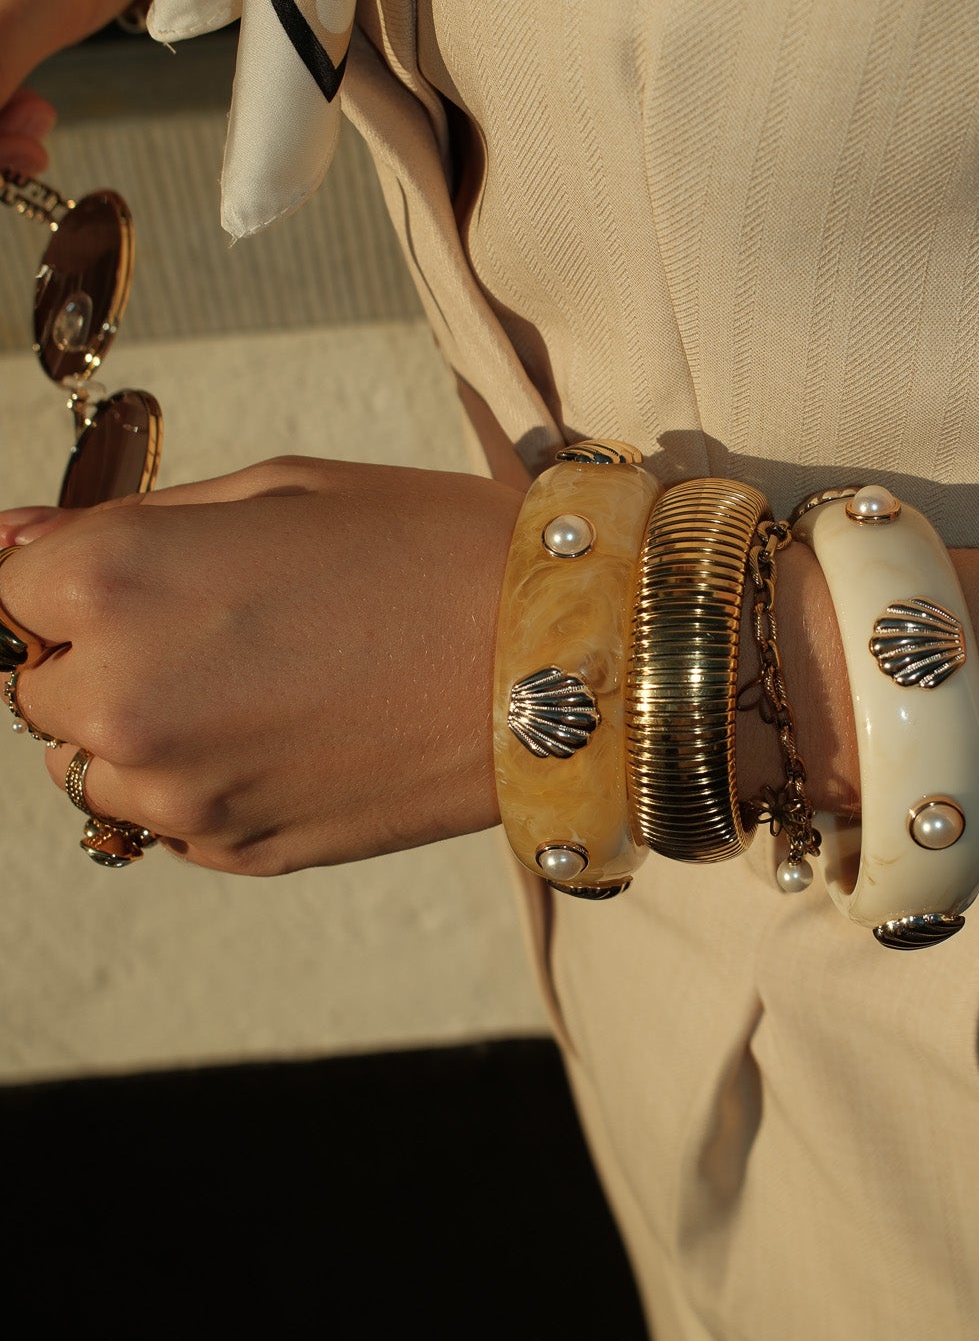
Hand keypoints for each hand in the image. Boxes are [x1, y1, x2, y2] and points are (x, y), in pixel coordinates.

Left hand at [0, 458, 523, 873]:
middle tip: (216, 622)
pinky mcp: (235, 853)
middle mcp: (121, 696)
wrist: (562, 656)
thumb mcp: (278, 487)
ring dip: (142, 726)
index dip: (69, 577)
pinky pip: (165, 820)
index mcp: (116, 580)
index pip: (9, 593)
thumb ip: (126, 522)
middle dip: (98, 652)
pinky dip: (200, 781)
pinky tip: (289, 733)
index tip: (133, 571)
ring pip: (92, 765)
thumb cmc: (430, 546)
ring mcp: (176, 792)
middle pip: (37, 686)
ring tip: (260, 682)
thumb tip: (11, 545)